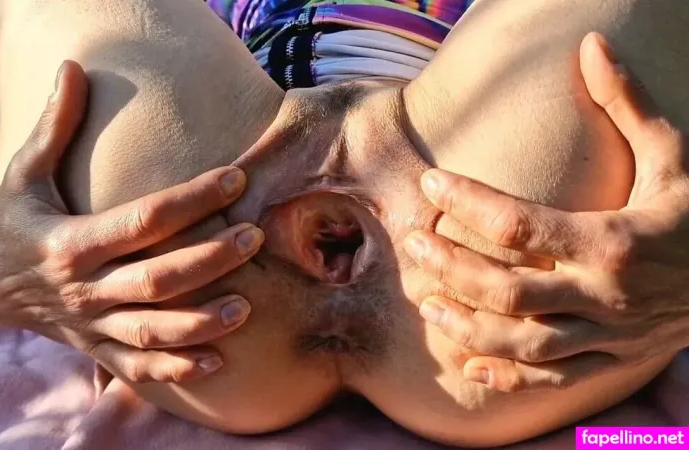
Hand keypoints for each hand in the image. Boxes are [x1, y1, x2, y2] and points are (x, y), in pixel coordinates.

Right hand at [0, 61, 263, 382]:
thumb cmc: (14, 220)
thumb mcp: (25, 173)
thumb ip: (54, 126)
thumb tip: (72, 68)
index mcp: (69, 243)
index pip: (141, 220)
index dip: (191, 200)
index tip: (235, 178)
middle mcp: (82, 288)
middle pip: (155, 279)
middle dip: (209, 260)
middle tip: (254, 238)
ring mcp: (89, 324)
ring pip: (150, 330)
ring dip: (199, 323)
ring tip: (246, 308)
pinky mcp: (95, 347)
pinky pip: (136, 366)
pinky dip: (173, 370)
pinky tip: (215, 362)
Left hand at [403, 33, 688, 391]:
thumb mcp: (674, 156)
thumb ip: (628, 104)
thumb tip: (592, 45)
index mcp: (615, 241)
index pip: (522, 225)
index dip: (468, 203)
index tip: (430, 184)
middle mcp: (606, 295)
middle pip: (510, 290)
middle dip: (452, 268)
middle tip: (412, 245)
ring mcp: (609, 336)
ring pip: (524, 344)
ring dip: (468, 326)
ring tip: (426, 302)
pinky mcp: (613, 362)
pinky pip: (553, 382)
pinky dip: (509, 379)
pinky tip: (470, 366)